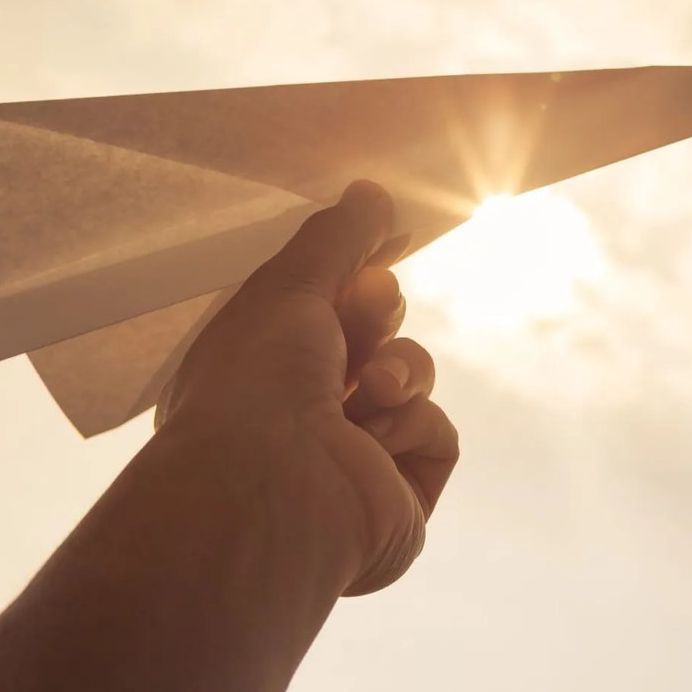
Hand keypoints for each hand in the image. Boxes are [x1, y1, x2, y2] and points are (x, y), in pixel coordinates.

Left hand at [157, 180, 458, 595]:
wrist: (269, 488)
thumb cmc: (254, 381)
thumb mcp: (288, 284)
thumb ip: (338, 237)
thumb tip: (372, 192)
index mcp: (257, 372)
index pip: (322, 311)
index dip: (355, 275)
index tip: (385, 241)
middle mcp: (300, 420)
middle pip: (373, 339)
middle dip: (376, 317)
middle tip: (365, 310)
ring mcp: (352, 463)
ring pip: (410, 382)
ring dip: (399, 371)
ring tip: (368, 389)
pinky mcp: (399, 499)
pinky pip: (437, 436)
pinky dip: (414, 426)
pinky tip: (377, 440)